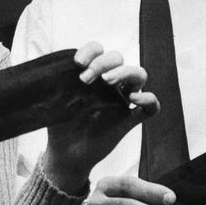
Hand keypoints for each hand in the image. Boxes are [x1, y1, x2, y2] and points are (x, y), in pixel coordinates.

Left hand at [42, 42, 158, 192]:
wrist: (65, 154)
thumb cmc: (60, 124)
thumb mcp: (56, 101)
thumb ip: (58, 84)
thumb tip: (53, 70)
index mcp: (92, 73)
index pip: (98, 50)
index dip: (91, 51)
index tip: (77, 63)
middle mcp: (110, 83)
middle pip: (118, 58)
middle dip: (102, 63)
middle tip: (86, 79)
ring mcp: (123, 99)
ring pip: (139, 74)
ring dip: (125, 72)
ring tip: (108, 81)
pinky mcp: (131, 119)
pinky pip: (152, 106)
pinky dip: (148, 99)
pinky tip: (134, 99)